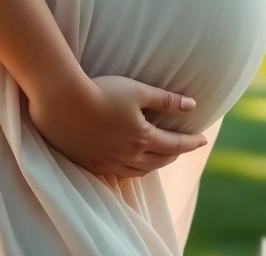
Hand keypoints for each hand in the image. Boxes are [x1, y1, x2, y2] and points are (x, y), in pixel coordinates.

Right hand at [28, 73, 207, 179]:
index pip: (175, 144)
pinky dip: (131, 171)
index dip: (191, 142)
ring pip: (139, 171)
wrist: (62, 102)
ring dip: (154, 165)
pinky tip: (129, 165)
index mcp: (143, 137)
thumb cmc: (102, 91)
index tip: (203, 141)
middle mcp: (128, 155)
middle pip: (159, 160)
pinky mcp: (90, 164)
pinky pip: (118, 174)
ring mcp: (108, 163)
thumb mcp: (138, 91)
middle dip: (174, 154)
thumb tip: (192, 105)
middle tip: (182, 148)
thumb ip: (166, 100)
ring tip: (160, 158)